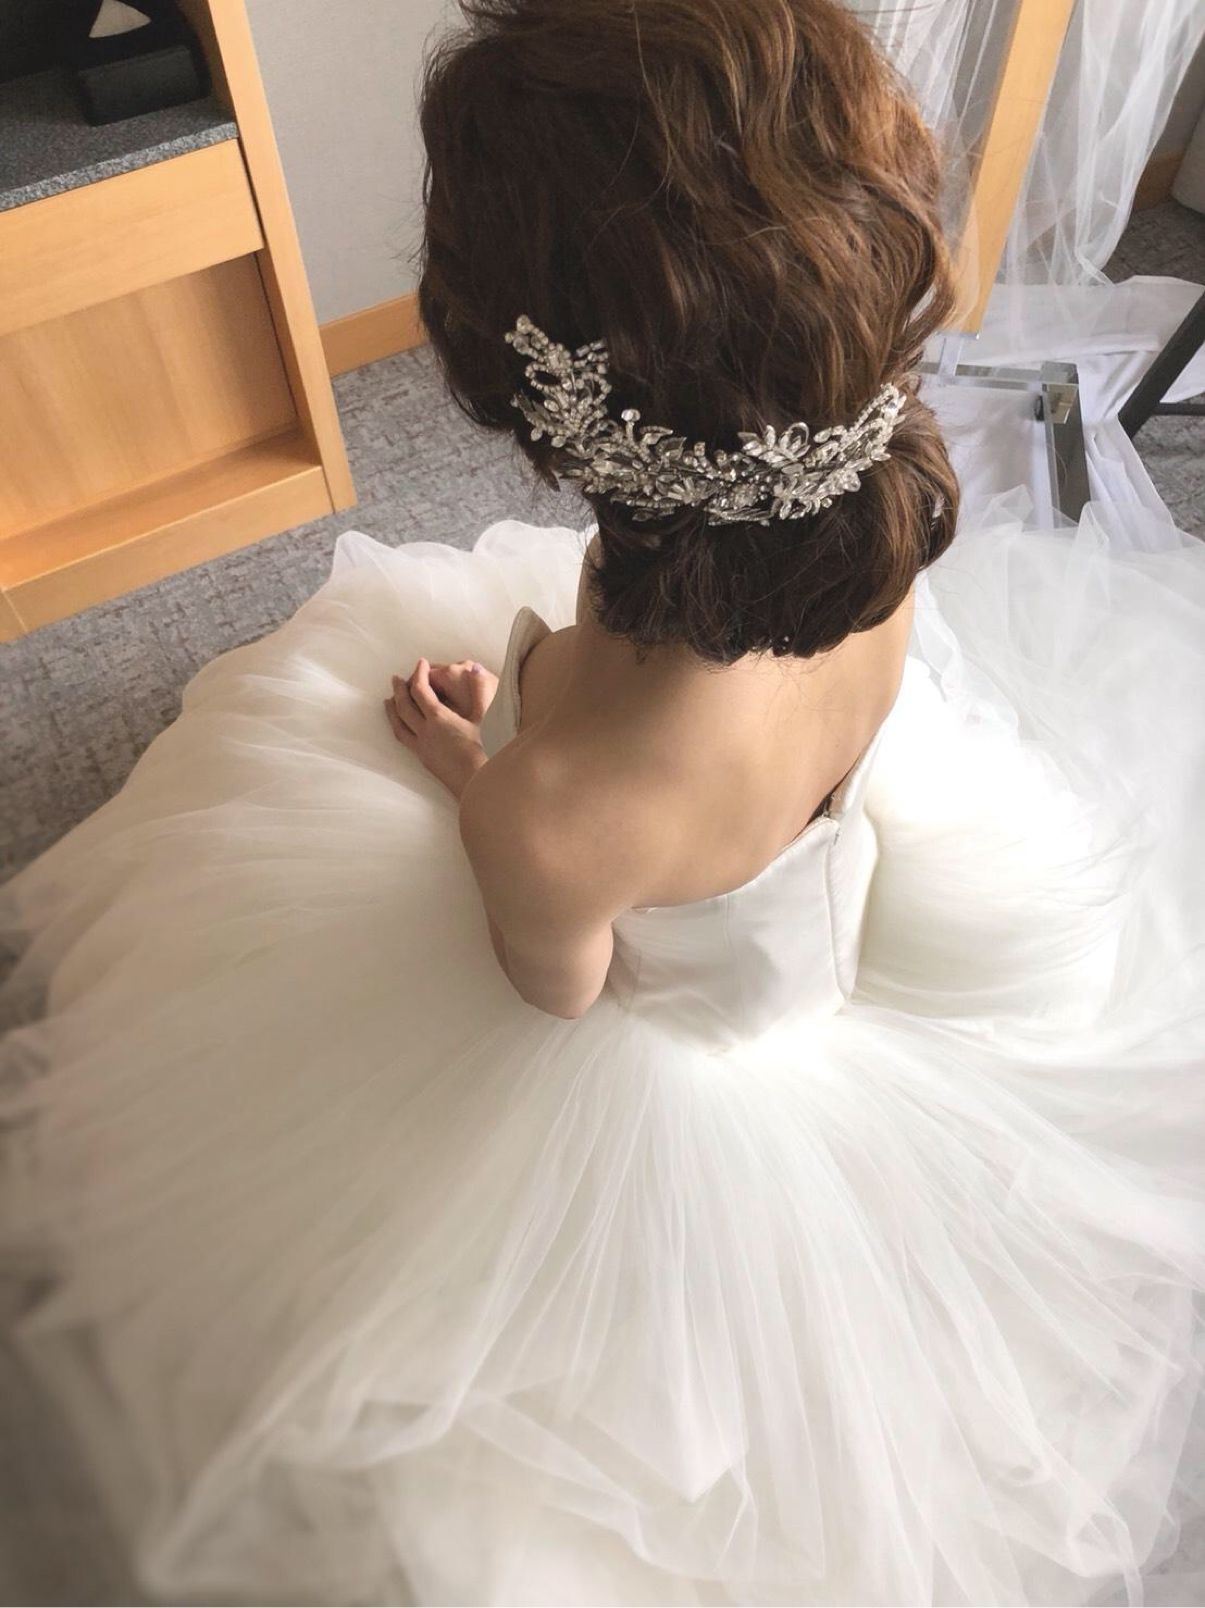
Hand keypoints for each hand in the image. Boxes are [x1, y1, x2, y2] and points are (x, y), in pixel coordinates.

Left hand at [384, 658, 492, 798]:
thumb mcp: (484, 718)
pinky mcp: (422, 758)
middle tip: (396, 678)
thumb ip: (479, 690)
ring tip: (388, 700)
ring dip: (392, 709)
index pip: (421, 690)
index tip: (420, 663)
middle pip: (404, 705)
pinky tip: (399, 725)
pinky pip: (403, 738)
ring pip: (398, 724)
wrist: (476, 781)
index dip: (418, 673)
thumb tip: (475, 667)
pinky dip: (397, 726)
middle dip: (399, 689)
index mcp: (439, 717)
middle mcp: (425, 730)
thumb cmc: (483, 750)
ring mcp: (421, 745)